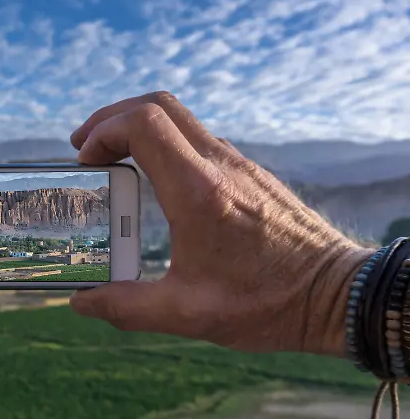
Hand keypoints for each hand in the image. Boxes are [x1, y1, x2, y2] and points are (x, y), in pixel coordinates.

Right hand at [68, 92, 372, 356]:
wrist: (336, 294)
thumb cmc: (268, 304)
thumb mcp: (187, 313)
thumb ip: (127, 307)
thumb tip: (82, 302)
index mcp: (199, 193)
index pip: (143, 124)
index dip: (104, 132)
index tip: (85, 161)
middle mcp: (220, 166)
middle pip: (157, 105)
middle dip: (112, 118)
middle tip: (86, 147)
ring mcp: (239, 164)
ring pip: (179, 117)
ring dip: (139, 127)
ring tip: (113, 160)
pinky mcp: (250, 172)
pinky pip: (198, 138)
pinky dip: (164, 143)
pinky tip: (155, 180)